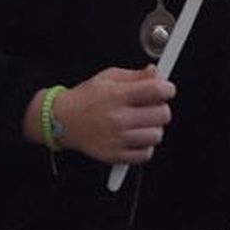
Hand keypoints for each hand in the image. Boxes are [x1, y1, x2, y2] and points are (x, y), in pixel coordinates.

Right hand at [26, 67, 174, 165]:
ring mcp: (117, 139)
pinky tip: (134, 136)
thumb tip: (156, 73)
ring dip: (153, 127)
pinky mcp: (115, 155)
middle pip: (162, 114)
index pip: (156, 90)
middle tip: (151, 106)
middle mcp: (118, 118)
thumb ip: (135, 75)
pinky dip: (144, 146)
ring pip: (157, 135)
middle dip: (160, 107)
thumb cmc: (86, 98)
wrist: (62, 121)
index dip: (167, 88)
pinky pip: (146, 154)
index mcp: (117, 95)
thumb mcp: (108, 77)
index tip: (166, 89)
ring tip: (140, 122)